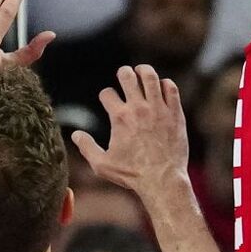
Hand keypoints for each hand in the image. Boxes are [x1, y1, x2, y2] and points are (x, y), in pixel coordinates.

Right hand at [72, 64, 189, 198]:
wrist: (163, 180)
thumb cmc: (132, 175)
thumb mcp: (103, 165)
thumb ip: (87, 148)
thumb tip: (75, 135)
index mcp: (120, 118)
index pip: (107, 93)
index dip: (105, 96)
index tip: (108, 101)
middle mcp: (138, 108)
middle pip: (127, 76)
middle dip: (123, 73)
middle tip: (123, 75)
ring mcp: (158, 109)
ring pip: (150, 76)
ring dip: (143, 71)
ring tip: (141, 71)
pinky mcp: (175, 113)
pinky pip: (171, 88)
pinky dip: (164, 84)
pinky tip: (161, 87)